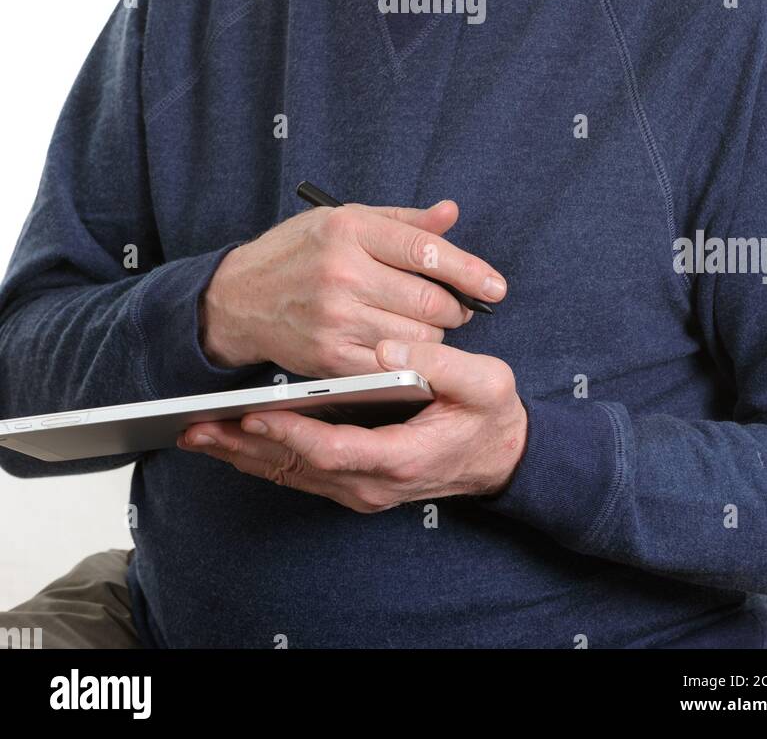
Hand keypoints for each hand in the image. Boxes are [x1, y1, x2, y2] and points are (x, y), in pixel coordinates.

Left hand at [177, 341, 528, 509]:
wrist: (501, 456)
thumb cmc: (490, 415)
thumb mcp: (486, 383)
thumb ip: (442, 366)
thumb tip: (390, 349)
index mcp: (401, 459)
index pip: (334, 451)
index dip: (290, 435)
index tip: (253, 415)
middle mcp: (372, 483)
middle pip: (295, 469)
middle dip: (242, 448)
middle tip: (195, 428)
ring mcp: (359, 488)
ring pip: (288, 475)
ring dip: (241, 456)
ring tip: (197, 431)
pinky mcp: (350, 482)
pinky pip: (296, 472)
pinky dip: (260, 457)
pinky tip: (231, 437)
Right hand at [199, 200, 506, 378]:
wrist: (238, 299)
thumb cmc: (297, 253)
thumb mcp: (346, 220)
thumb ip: (404, 222)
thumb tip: (451, 214)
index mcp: (350, 230)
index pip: (426, 250)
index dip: (470, 271)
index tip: (495, 287)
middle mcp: (343, 273)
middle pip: (430, 300)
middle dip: (454, 307)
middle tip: (454, 307)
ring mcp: (335, 319)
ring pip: (418, 337)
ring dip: (432, 335)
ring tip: (418, 323)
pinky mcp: (330, 359)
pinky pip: (393, 366)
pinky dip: (408, 360)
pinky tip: (401, 347)